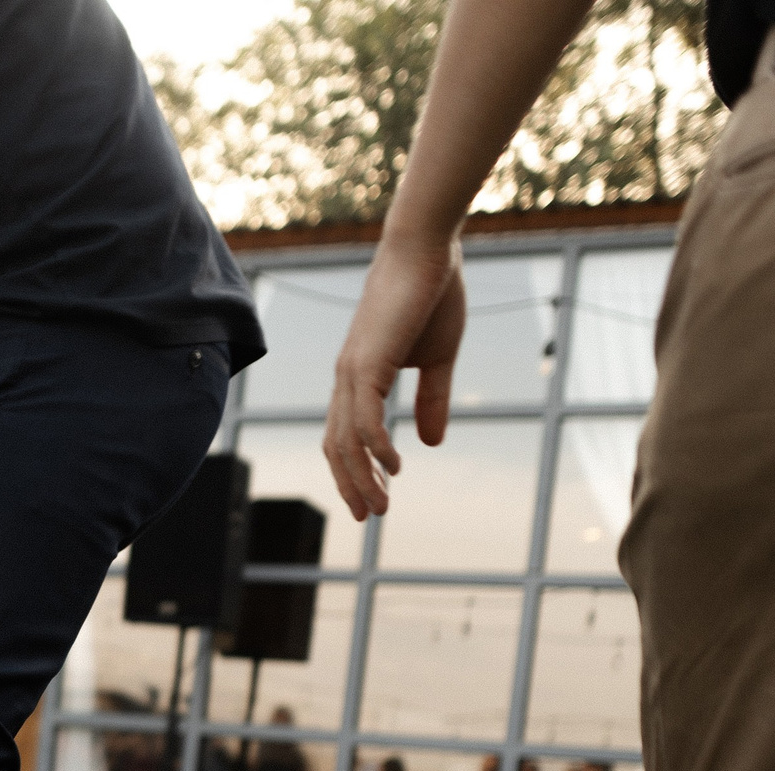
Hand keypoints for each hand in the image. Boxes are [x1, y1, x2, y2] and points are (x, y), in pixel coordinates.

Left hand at [323, 233, 465, 521]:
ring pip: (347, 438)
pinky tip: (394, 466)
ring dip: (362, 476)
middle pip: (336, 445)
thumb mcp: (438, 358)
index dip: (353, 470)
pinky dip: (376, 446)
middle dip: (351, 485)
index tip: (372, 499)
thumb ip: (433, 400)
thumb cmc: (432, 296)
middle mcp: (346, 378)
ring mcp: (352, 370)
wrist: (427, 249)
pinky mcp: (367, 362)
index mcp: (358, 377)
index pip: (344, 435)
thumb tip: (429, 443)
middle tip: (369, 517)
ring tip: (381, 505)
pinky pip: (365, 416)